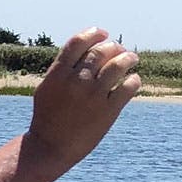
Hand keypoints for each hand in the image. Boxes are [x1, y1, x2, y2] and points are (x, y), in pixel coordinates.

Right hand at [26, 28, 140, 170]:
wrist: (50, 148)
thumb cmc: (48, 117)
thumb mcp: (47, 89)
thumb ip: (63, 69)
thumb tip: (87, 50)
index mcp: (58, 74)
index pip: (79, 42)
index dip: (94, 34)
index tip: (103, 34)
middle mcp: (76, 82)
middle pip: (101, 51)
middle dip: (114, 46)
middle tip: (119, 50)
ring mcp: (92, 96)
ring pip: (118, 65)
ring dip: (128, 58)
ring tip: (132, 59)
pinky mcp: (107, 111)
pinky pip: (128, 87)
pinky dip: (134, 81)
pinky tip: (133, 81)